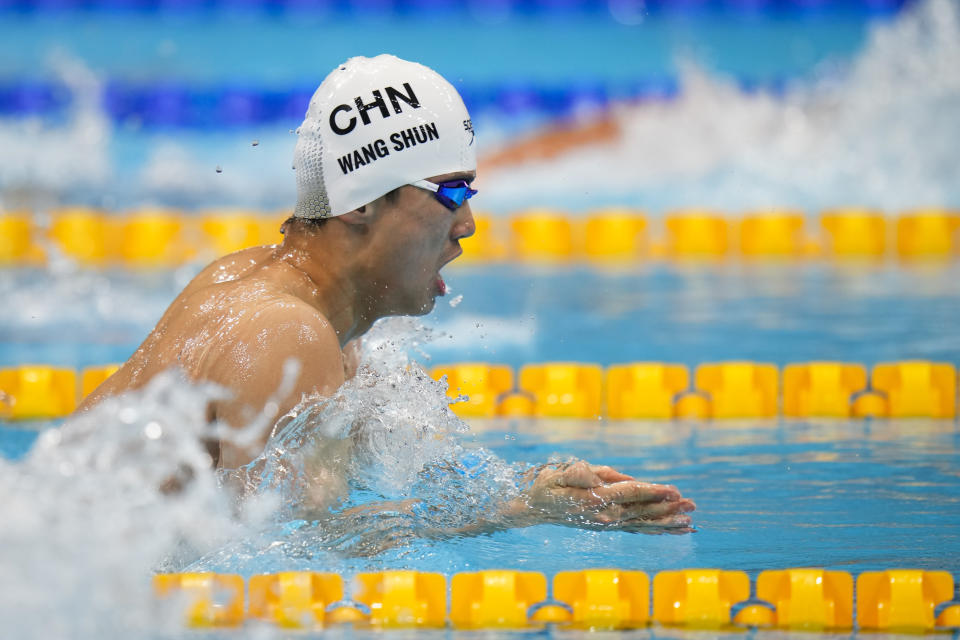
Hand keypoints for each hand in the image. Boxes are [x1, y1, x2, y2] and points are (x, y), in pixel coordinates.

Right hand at [514, 460, 695, 532]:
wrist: (533, 510)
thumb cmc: (544, 487)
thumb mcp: (556, 474)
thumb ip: (579, 474)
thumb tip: (599, 477)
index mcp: (594, 500)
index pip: (630, 493)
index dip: (653, 491)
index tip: (674, 489)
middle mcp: (604, 516)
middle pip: (642, 511)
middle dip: (668, 508)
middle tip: (692, 505)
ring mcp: (608, 524)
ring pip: (643, 523)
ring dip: (667, 522)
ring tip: (690, 521)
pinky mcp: (609, 526)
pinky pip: (637, 529)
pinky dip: (656, 530)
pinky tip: (673, 530)